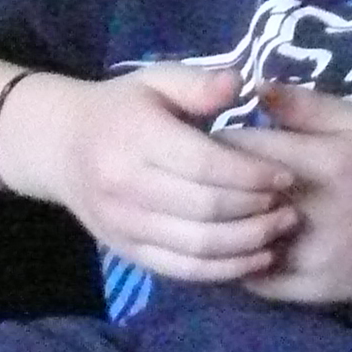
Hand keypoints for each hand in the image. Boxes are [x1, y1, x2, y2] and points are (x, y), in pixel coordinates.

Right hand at [27, 60, 295, 284]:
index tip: (286, 174)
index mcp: (136, 137)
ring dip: (246, 245)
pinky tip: (256, 259)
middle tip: (291, 206)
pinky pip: (181, 270)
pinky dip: (223, 271)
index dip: (251, 174)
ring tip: (281, 233)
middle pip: (204, 209)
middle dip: (255, 211)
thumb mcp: (156, 80)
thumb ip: (198, 84)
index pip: (204, 164)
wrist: (61, 147)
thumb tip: (240, 85)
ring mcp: (124, 224)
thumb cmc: (122, 108)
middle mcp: (126, 186)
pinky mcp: (127, 251)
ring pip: (196, 247)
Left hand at [225, 82, 351, 306]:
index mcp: (326, 162)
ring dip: (219, 225)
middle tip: (201, 174)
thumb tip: (253, 86)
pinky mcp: (311, 291)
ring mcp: (311, 257)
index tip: (210, 138)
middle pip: (231, 195)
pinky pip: (253, 279)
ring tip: (212, 208)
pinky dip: (235, 261)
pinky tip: (233, 243)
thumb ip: (308, 105)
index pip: (239, 148)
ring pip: (236, 241)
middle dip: (210, 183)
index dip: (215, 141)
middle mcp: (314, 212)